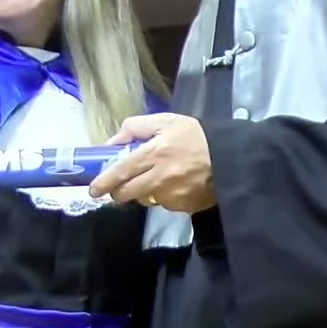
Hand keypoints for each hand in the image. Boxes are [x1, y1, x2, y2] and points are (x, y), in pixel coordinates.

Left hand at [87, 114, 216, 213]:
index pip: (121, 171)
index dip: (104, 182)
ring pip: (145, 200)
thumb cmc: (197, 135)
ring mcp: (173, 195)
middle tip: (118, 188)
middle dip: (118, 192)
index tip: (93, 190)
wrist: (232, 156)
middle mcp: (161, 177)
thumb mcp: (167, 121)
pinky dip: (164, 197)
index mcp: (154, 153)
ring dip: (143, 192)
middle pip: (128, 193)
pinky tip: (175, 185)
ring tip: (155, 179)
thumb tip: (112, 142)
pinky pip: (165, 205)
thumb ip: (136, 127)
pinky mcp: (184, 207)